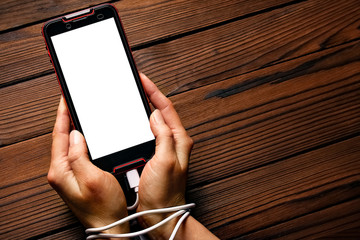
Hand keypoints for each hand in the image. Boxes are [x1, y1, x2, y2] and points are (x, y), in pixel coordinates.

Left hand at [48, 97, 128, 234]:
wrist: (110, 226)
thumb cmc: (103, 207)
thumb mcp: (92, 178)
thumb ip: (79, 155)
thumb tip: (76, 135)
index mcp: (61, 171)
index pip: (59, 135)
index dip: (63, 115)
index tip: (65, 98)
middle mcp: (62, 172)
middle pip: (63, 138)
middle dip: (67, 118)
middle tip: (72, 102)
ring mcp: (70, 175)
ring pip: (71, 144)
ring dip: (75, 128)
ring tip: (80, 113)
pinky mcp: (80, 177)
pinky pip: (78, 152)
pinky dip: (83, 140)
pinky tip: (90, 135)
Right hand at [137, 74, 193, 237]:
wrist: (160, 213)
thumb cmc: (165, 192)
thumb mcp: (166, 161)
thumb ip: (163, 135)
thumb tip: (156, 115)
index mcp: (179, 140)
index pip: (167, 108)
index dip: (154, 92)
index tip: (142, 80)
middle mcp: (173, 142)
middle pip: (161, 112)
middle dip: (149, 96)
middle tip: (137, 85)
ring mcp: (163, 148)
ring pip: (153, 122)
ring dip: (143, 109)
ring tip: (134, 97)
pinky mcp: (154, 156)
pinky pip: (146, 134)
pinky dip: (138, 124)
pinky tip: (131, 122)